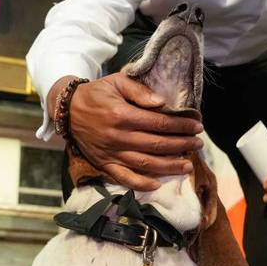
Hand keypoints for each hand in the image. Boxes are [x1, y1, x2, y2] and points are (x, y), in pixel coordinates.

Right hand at [56, 72, 202, 190]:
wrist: (68, 109)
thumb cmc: (97, 93)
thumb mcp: (117, 82)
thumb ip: (140, 91)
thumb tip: (162, 103)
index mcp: (122, 115)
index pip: (159, 123)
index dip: (181, 126)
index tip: (197, 126)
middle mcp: (117, 137)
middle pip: (157, 145)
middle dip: (182, 145)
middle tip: (198, 144)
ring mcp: (110, 153)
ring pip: (145, 164)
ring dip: (169, 167)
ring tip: (187, 165)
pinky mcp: (103, 164)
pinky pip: (124, 178)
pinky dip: (141, 184)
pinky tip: (158, 184)